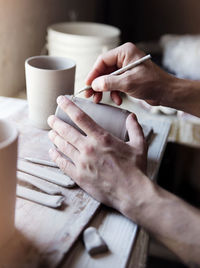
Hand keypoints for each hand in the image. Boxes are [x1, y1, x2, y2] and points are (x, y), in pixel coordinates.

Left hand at [47, 95, 149, 220]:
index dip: (68, 106)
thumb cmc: (135, 169)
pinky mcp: (79, 176)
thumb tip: (132, 116)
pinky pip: (63, 164)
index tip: (60, 100)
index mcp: (102, 138)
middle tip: (51, 118)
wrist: (131, 193)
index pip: (80, 117)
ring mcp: (82, 163)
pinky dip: (55, 156)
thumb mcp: (139, 145)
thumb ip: (135, 128)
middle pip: (66, 131)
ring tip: (50, 133)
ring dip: (54, 137)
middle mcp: (89, 148)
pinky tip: (52, 152)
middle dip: (56, 122)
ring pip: (62, 146)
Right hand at [85, 42, 171, 105]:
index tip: (87, 85)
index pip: (102, 61)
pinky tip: (118, 100)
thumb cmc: (152, 83)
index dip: (93, 73)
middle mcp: (125, 58)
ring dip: (105, 90)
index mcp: (125, 52)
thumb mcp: (128, 83)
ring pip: (109, 78)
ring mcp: (126, 68)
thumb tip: (94, 84)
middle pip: (104, 70)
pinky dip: (114, 92)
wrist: (167, 92)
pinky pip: (116, 84)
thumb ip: (109, 83)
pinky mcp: (129, 77)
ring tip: (100, 100)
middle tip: (90, 95)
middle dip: (98, 84)